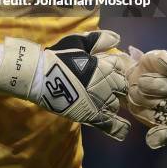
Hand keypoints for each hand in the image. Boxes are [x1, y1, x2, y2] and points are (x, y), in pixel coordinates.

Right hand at [0, 30, 130, 140]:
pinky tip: (124, 128)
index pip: (121, 68)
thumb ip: (99, 39)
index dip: (117, 68)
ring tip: (103, 100)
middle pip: (121, 87)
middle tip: (106, 84)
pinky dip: (119, 128)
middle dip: (116, 86)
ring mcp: (100, 103)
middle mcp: (107, 85)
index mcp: (105, 66)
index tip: (111, 68)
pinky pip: (111, 125)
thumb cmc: (59, 57)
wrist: (41, 77)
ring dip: (112, 101)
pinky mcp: (92, 117)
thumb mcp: (78, 42)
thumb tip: (117, 38)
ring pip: (115, 104)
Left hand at [120, 46, 166, 148]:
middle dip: (147, 97)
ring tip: (134, 99)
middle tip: (135, 89)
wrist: (136, 81)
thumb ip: (163, 59)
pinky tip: (151, 139)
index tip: (140, 80)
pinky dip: (161, 137)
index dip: (155, 85)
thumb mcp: (154, 58)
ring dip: (145, 110)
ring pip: (164, 118)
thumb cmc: (149, 68)